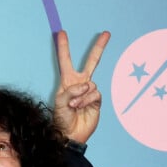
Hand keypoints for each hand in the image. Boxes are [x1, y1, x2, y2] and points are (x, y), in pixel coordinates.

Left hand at [53, 29, 110, 143]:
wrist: (69, 133)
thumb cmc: (61, 117)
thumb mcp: (60, 101)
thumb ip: (71, 90)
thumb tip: (87, 84)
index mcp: (67, 81)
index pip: (65, 61)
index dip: (63, 47)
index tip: (61, 33)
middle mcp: (79, 83)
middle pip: (92, 62)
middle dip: (99, 47)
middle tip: (106, 33)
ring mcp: (89, 91)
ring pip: (90, 84)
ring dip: (80, 96)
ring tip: (72, 106)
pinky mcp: (97, 100)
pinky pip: (94, 94)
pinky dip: (86, 100)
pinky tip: (80, 107)